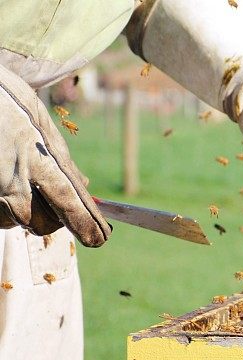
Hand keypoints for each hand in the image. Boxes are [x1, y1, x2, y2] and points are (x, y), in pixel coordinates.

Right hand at [0, 64, 109, 245]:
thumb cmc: (9, 105)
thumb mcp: (42, 126)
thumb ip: (63, 161)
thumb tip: (84, 186)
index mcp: (39, 162)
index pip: (70, 206)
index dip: (87, 226)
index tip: (100, 238)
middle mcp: (14, 182)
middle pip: (44, 224)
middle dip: (55, 219)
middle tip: (53, 199)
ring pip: (18, 222)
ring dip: (27, 212)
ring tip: (22, 183)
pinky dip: (6, 208)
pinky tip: (5, 185)